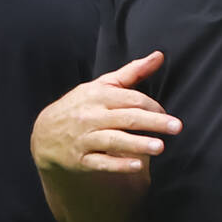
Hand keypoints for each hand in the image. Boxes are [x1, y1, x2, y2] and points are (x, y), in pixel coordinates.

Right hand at [31, 52, 180, 174]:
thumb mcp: (102, 85)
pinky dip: (118, 163)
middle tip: (176, 127)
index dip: (153, 106)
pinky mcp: (80, 160)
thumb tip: (159, 56)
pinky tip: (137, 165)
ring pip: (114, 140)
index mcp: (98, 95)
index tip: (167, 115)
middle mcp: (91, 115)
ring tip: (160, 147)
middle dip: (153, 122)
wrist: (44, 134)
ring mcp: (84, 138)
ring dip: (138, 143)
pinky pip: (101, 162)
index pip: (131, 99)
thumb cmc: (81, 106)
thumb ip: (132, 72)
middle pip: (126, 118)